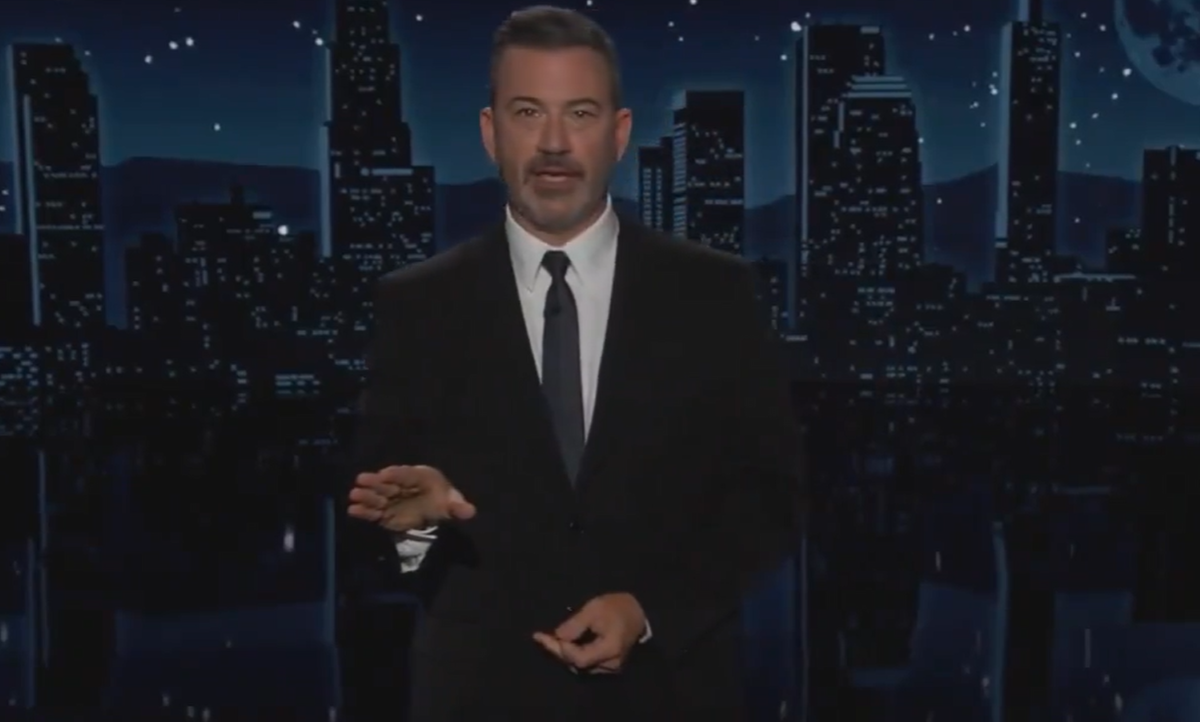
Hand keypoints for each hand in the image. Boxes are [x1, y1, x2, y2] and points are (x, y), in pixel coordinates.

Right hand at [346, 465, 475, 532]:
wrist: (432, 508)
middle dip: (375, 482)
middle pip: (387, 484)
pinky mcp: (385, 513)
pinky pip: (373, 512)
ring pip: (377, 497)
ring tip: (353, 495)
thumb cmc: (441, 499)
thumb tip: (470, 511)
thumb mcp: (452, 502)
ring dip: (366, 496)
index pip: (406, 474)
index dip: (396, 474)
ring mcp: (391, 500)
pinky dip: (363, 511)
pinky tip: (352, 510)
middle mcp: (401, 486)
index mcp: (418, 477)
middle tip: (361, 480)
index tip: (385, 473)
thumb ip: (458, 506)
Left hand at [532, 593, 645, 673]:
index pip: (579, 658)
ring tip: (548, 640)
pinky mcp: (608, 665)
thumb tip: (557, 637)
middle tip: (540, 637)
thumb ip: (575, 624)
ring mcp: (611, 667)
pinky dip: (573, 653)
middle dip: (558, 650)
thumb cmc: (616, 607)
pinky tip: (563, 643)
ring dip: (564, 653)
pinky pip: (587, 663)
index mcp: (610, 648)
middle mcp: (611, 664)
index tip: (544, 636)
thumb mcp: (594, 608)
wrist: (637, 613)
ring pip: (581, 665)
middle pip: (578, 664)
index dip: (561, 649)